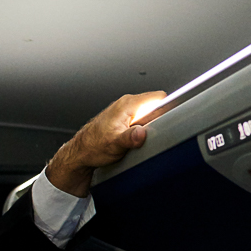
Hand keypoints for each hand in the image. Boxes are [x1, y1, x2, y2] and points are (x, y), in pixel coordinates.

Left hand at [46, 90, 166, 196]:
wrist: (80, 153)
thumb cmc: (92, 147)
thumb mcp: (114, 145)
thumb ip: (129, 138)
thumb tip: (141, 134)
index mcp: (127, 104)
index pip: (159, 97)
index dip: (168, 108)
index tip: (170, 120)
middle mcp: (126, 104)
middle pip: (156, 106)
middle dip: (159, 120)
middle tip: (153, 135)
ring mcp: (124, 112)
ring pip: (148, 115)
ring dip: (149, 126)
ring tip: (140, 140)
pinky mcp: (123, 120)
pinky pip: (140, 121)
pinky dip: (142, 130)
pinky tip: (134, 141)